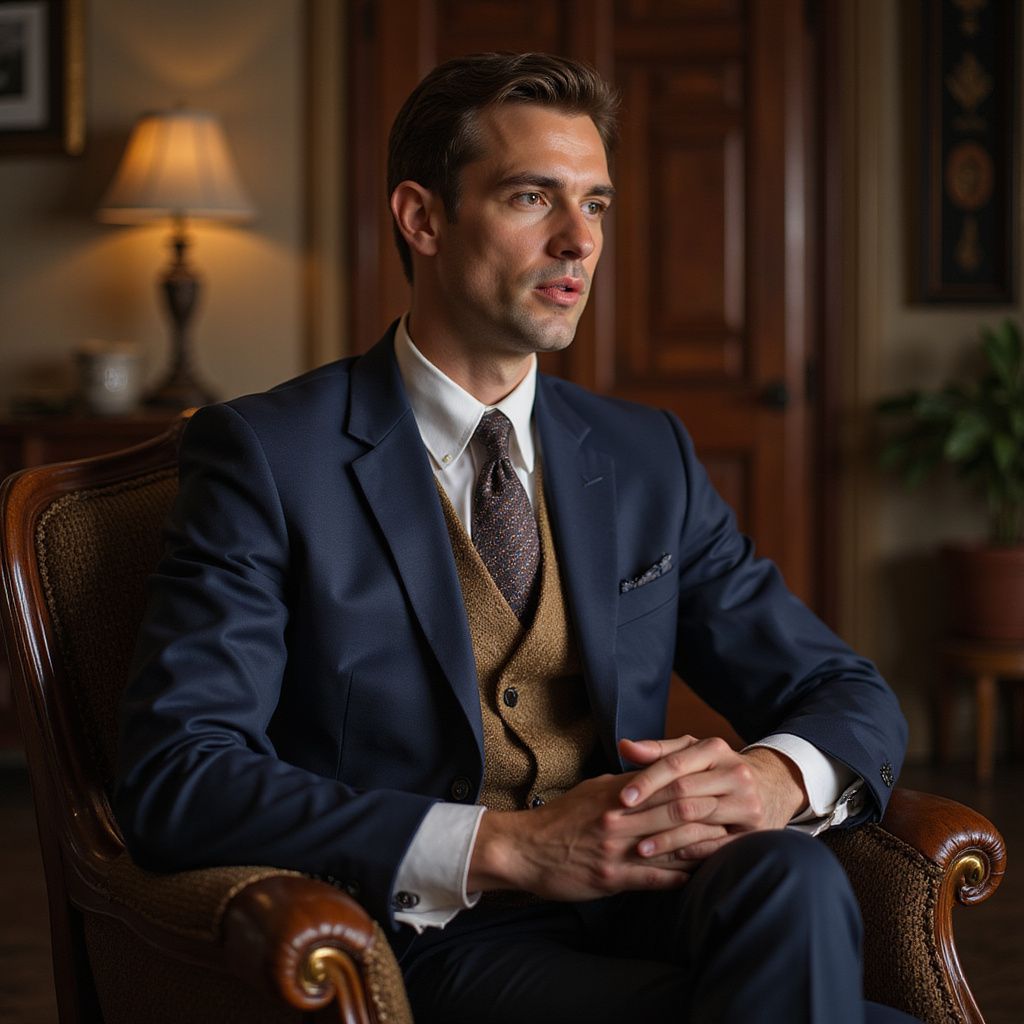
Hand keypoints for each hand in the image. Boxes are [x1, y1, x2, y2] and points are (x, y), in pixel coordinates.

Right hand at [467, 770, 726, 901]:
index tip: (720, 789)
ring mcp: (615, 848)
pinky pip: (652, 878)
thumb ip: (624, 783)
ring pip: (669, 844)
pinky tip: (697, 878)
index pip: (665, 785)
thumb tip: (651, 774)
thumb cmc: (559, 818)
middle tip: (737, 816)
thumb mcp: (592, 789)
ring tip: (727, 847)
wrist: (524, 849)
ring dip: (701, 846)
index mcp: (616, 793)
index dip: (695, 787)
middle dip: (708, 814)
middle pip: (674, 811)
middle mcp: (619, 817)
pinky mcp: (610, 876)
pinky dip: (678, 877)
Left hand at [615, 735, 807, 862]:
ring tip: (640, 848)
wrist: (772, 786)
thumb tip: (624, 746)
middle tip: (622, 826)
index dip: (646, 781)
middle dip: (650, 810)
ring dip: (667, 835)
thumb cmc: (718, 769)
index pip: (674, 765)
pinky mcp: (754, 830)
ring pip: (699, 817)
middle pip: (685, 792)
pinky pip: (719, 842)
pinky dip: (694, 850)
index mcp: (715, 750)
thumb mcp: (692, 753)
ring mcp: (746, 802)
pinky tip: (672, 857)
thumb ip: (657, 751)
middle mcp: (734, 773)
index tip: (622, 798)